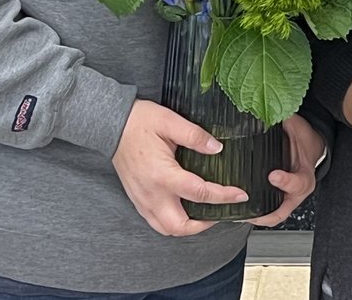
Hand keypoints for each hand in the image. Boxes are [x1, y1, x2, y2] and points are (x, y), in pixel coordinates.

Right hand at [111, 99, 247, 236]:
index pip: (199, 193)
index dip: (224, 196)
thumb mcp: (170, 121)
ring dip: (187, 226)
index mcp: (162, 175)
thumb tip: (217, 148)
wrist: (111, 125)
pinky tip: (184, 207)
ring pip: (166, 229)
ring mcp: (142, 199)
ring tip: (205, 213)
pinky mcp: (137, 199)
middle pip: (180, 226)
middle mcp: (151, 193)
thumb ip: (195, 136)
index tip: (240, 195)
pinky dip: (172, 221)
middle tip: (221, 211)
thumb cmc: (139, 122)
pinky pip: (155, 221)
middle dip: (204, 224)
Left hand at [246, 113, 323, 225]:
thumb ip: (284, 120)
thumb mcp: (297, 127)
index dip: (286, 181)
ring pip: (273, 215)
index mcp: (305, 174)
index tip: (273, 175)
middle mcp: (297, 191)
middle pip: (283, 210)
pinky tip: (239, 209)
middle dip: (265, 212)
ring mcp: (287, 198)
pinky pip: (267, 212)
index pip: (298, 183)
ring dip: (257, 216)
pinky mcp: (278, 199)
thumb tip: (266, 109)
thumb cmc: (304, 140)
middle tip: (248, 208)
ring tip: (238, 213)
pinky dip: (255, 213)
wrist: (310, 148)